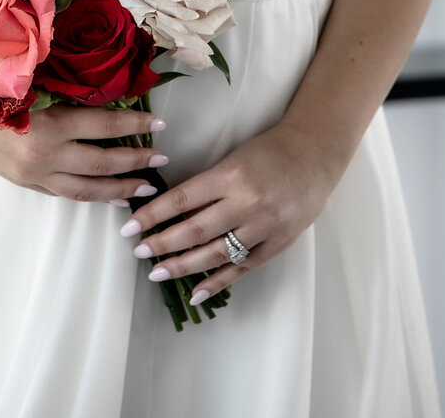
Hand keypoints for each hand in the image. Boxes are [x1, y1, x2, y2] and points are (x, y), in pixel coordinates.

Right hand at [0, 99, 169, 204]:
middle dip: (137, 162)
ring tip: (144, 186)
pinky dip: (90, 194)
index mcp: (47, 124)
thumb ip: (68, 88)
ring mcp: (32, 174)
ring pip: (86, 189)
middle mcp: (43, 156)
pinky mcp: (23, 182)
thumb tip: (111, 92)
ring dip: (119, 188)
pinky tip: (107, 194)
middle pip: (102, 164)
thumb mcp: (30, 77)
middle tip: (162, 158)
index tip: (161, 123)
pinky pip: (64, 193)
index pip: (106, 127)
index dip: (136, 126)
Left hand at [117, 120, 349, 304]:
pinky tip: (195, 293)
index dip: (152, 215)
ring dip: (182, 266)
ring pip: (215, 254)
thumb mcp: (233, 160)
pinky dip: (218, 282)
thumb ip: (207, 188)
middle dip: (162, 243)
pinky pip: (242, 267)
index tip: (129, 227)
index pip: (181, 199)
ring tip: (156, 272)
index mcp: (231, 175)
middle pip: (194, 230)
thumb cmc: (269, 152)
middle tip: (139, 251)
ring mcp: (264, 226)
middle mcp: (247, 202)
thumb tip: (171, 215)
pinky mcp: (278, 243)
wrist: (315, 154)